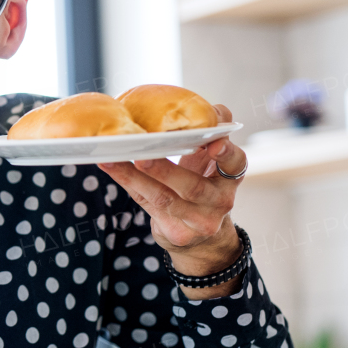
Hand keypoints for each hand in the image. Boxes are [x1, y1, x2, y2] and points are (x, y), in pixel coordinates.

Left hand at [98, 104, 245, 293]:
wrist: (201, 238)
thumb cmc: (202, 188)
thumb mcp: (209, 164)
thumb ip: (209, 138)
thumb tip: (210, 109)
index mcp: (230, 179)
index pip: (236, 163)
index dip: (227, 153)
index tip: (214, 144)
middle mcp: (219, 202)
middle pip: (193, 186)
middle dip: (166, 171)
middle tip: (143, 156)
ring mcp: (198, 221)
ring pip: (164, 198)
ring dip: (136, 177)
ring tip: (115, 159)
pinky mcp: (176, 232)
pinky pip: (146, 204)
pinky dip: (127, 183)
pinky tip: (111, 167)